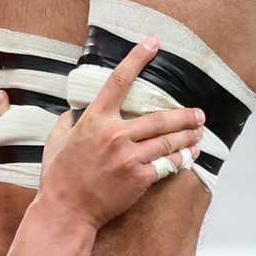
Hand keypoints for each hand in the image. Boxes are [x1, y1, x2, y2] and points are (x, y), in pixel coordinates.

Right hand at [38, 41, 198, 230]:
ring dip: (188, 136)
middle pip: (159, 117)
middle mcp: (115, 135)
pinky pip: (166, 165)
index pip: (119, 80)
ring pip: (168, 141)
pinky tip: (189, 156)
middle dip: (184, 115)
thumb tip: (73, 112)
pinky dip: (181, 160)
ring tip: (200, 133)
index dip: (138, 58)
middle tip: (199, 114)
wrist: (66, 211)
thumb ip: (66, 122)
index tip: (153, 43)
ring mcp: (128, 157)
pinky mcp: (138, 178)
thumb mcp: (55, 142)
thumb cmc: (59, 177)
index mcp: (95, 120)